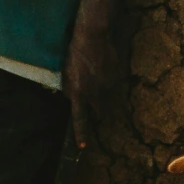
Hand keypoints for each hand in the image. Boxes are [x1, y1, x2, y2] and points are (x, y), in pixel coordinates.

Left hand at [63, 21, 123, 149]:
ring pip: (107, 97)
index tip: (83, 146)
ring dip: (102, 93)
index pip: (80, 117)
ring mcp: (108, 86)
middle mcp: (95, 93)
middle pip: (99, 111)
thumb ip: (70, 90)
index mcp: (78, 93)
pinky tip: (102, 67)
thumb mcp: (66, 74)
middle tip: (93, 99)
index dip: (81, 132)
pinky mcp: (117, 78)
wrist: (93, 37)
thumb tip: (73, 99)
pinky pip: (113, 85)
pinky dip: (108, 81)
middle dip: (97, 109)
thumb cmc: (74, 54)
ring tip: (94, 75)